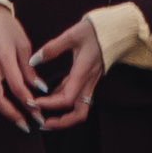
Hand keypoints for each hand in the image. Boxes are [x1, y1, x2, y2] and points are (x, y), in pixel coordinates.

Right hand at [0, 3, 43, 130]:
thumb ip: (30, 69)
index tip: (39, 112)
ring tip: (21, 119)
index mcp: (3, 57)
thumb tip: (40, 89)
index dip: (28, 102)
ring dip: (5, 113)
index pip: (16, 87)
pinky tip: (9, 108)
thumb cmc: (7, 28)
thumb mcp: (23, 44)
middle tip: (27, 124)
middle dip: (12, 115)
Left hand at [28, 15, 105, 129]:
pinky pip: (78, 95)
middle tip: (43, 123)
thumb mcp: (72, 35)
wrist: (118, 29)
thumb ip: (52, 49)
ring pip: (79, 107)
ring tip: (45, 115)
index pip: (67, 99)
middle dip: (61, 122)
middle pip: (79, 113)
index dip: (50, 105)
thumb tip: (34, 60)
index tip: (34, 103)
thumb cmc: (96, 31)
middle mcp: (88, 82)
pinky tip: (51, 96)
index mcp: (83, 73)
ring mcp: (90, 81)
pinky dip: (64, 100)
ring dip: (64, 115)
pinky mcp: (89, 78)